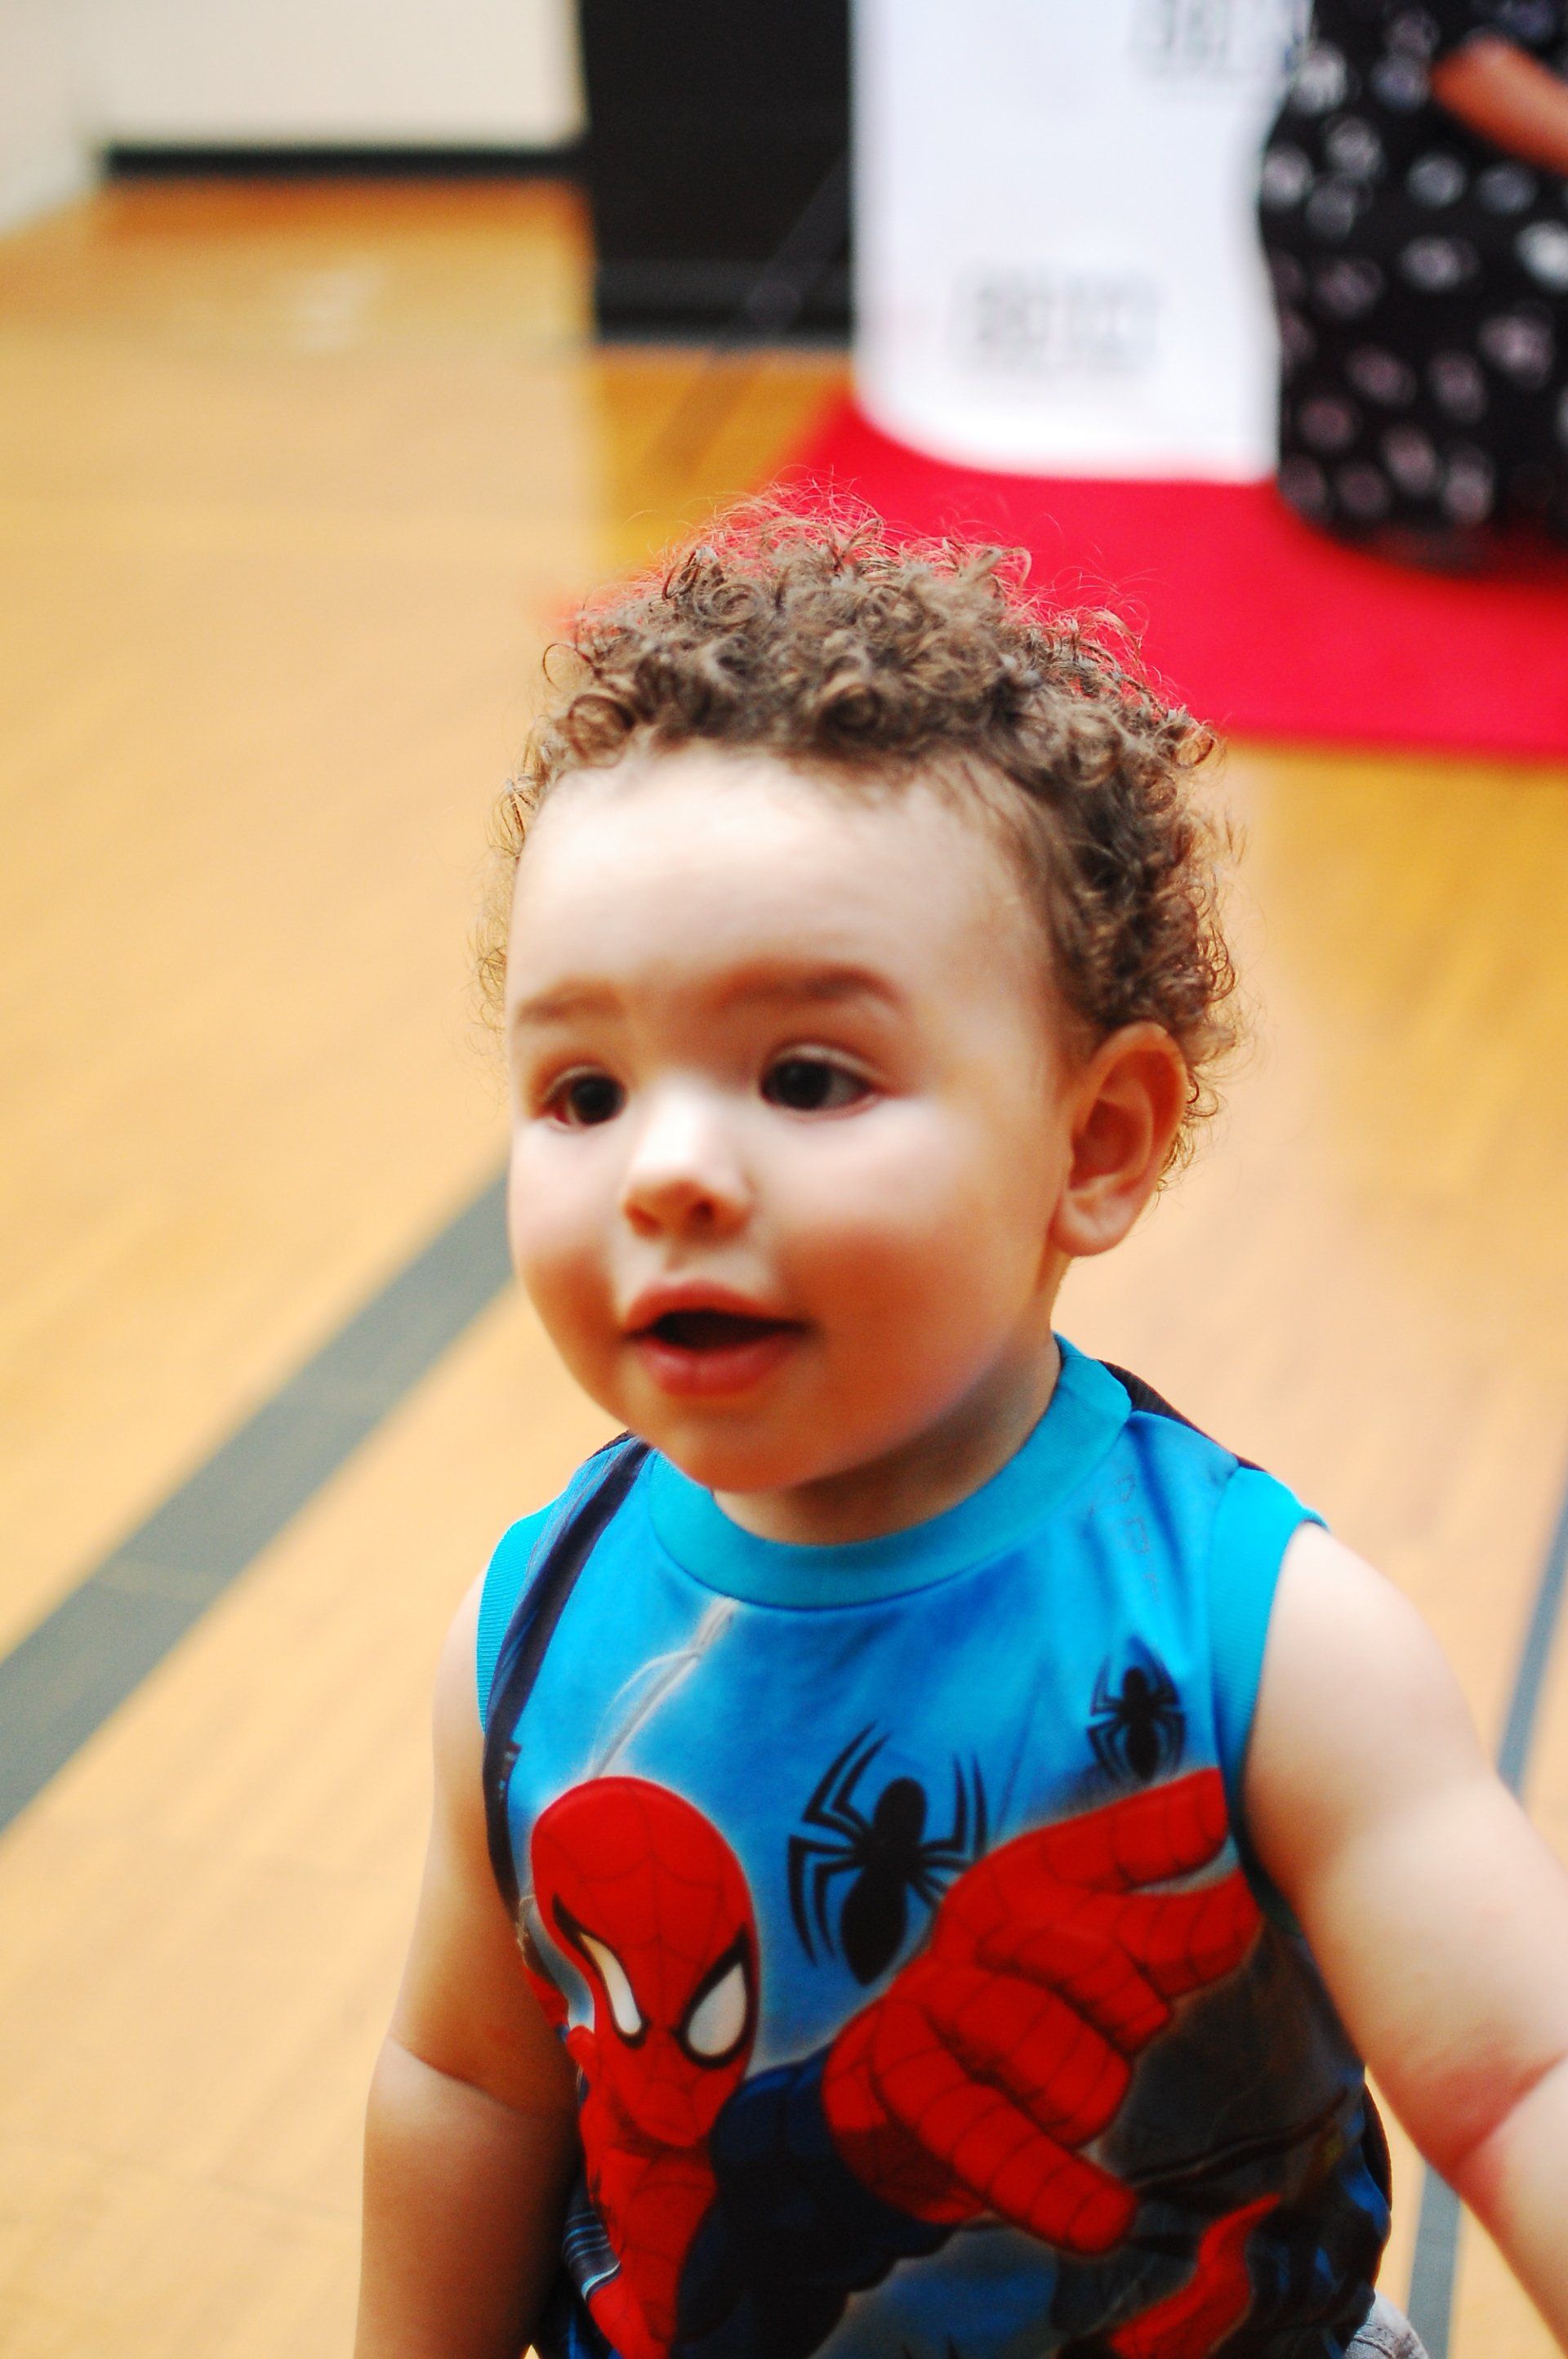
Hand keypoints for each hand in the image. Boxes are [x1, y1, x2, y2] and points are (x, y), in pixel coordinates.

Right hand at [821, 1769, 1259, 2254]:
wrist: (884, 2087)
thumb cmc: (1012, 1999)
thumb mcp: (1076, 1932)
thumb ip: (1150, 1885)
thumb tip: (1214, 1802)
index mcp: (1021, 1874)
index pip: (1112, 1868)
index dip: (1182, 1900)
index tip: (1241, 1918)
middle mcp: (973, 1920)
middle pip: (1104, 1974)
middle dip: (1131, 2018)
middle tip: (1117, 2034)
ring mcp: (934, 1996)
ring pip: (1069, 2067)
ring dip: (1088, 2098)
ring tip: (1075, 2104)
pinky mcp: (905, 2078)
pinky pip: (994, 2139)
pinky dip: (1051, 2188)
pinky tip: (1105, 2220)